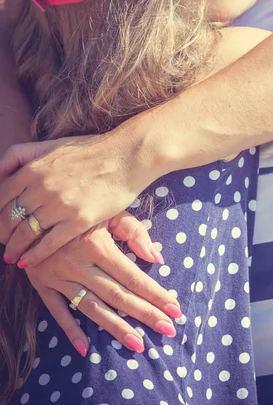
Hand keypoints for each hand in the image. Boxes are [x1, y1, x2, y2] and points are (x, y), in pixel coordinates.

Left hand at [0, 124, 162, 266]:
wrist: (126, 156)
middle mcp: (42, 187)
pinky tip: (27, 262)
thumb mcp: (50, 145)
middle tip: (2, 242)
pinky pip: (48, 243)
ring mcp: (60, 205)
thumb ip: (21, 154)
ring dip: (15, 247)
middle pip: (9, 218)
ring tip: (11, 255)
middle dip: (2, 233)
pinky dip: (34, 255)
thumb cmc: (90, 150)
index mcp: (33, 168)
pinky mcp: (78, 220)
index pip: (1, 197)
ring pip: (26, 233)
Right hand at [24, 213, 181, 355]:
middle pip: (117, 296)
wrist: (33, 208)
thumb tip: (157, 257)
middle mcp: (78, 264)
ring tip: (138, 345)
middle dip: (145, 314)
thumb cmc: (80, 207)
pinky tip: (86, 349)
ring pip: (91, 308)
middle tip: (168, 330)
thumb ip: (133, 231)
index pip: (132, 276)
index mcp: (97, 245)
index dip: (155, 294)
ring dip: (116, 328)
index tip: (175, 309)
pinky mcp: (41, 284)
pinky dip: (70, 331)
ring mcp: (58, 277)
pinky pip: (57, 311)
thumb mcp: (108, 211)